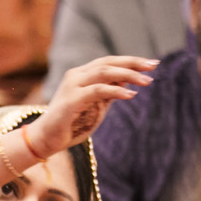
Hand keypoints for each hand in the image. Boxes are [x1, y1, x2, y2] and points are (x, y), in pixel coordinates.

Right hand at [27, 57, 158, 157]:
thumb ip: (109, 92)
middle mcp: (75, 76)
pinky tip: (130, 94)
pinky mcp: (71, 100)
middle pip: (108, 62)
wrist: (46, 140)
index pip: (108, 62)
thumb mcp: (96, 106)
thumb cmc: (70, 124)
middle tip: (154, 66)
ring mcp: (72, 86)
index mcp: (80, 75)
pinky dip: (116, 91)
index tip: (151, 64)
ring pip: (104, 72)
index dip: (130, 61)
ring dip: (128, 75)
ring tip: (146, 82)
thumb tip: (129, 81)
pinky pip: (98, 90)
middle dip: (133, 63)